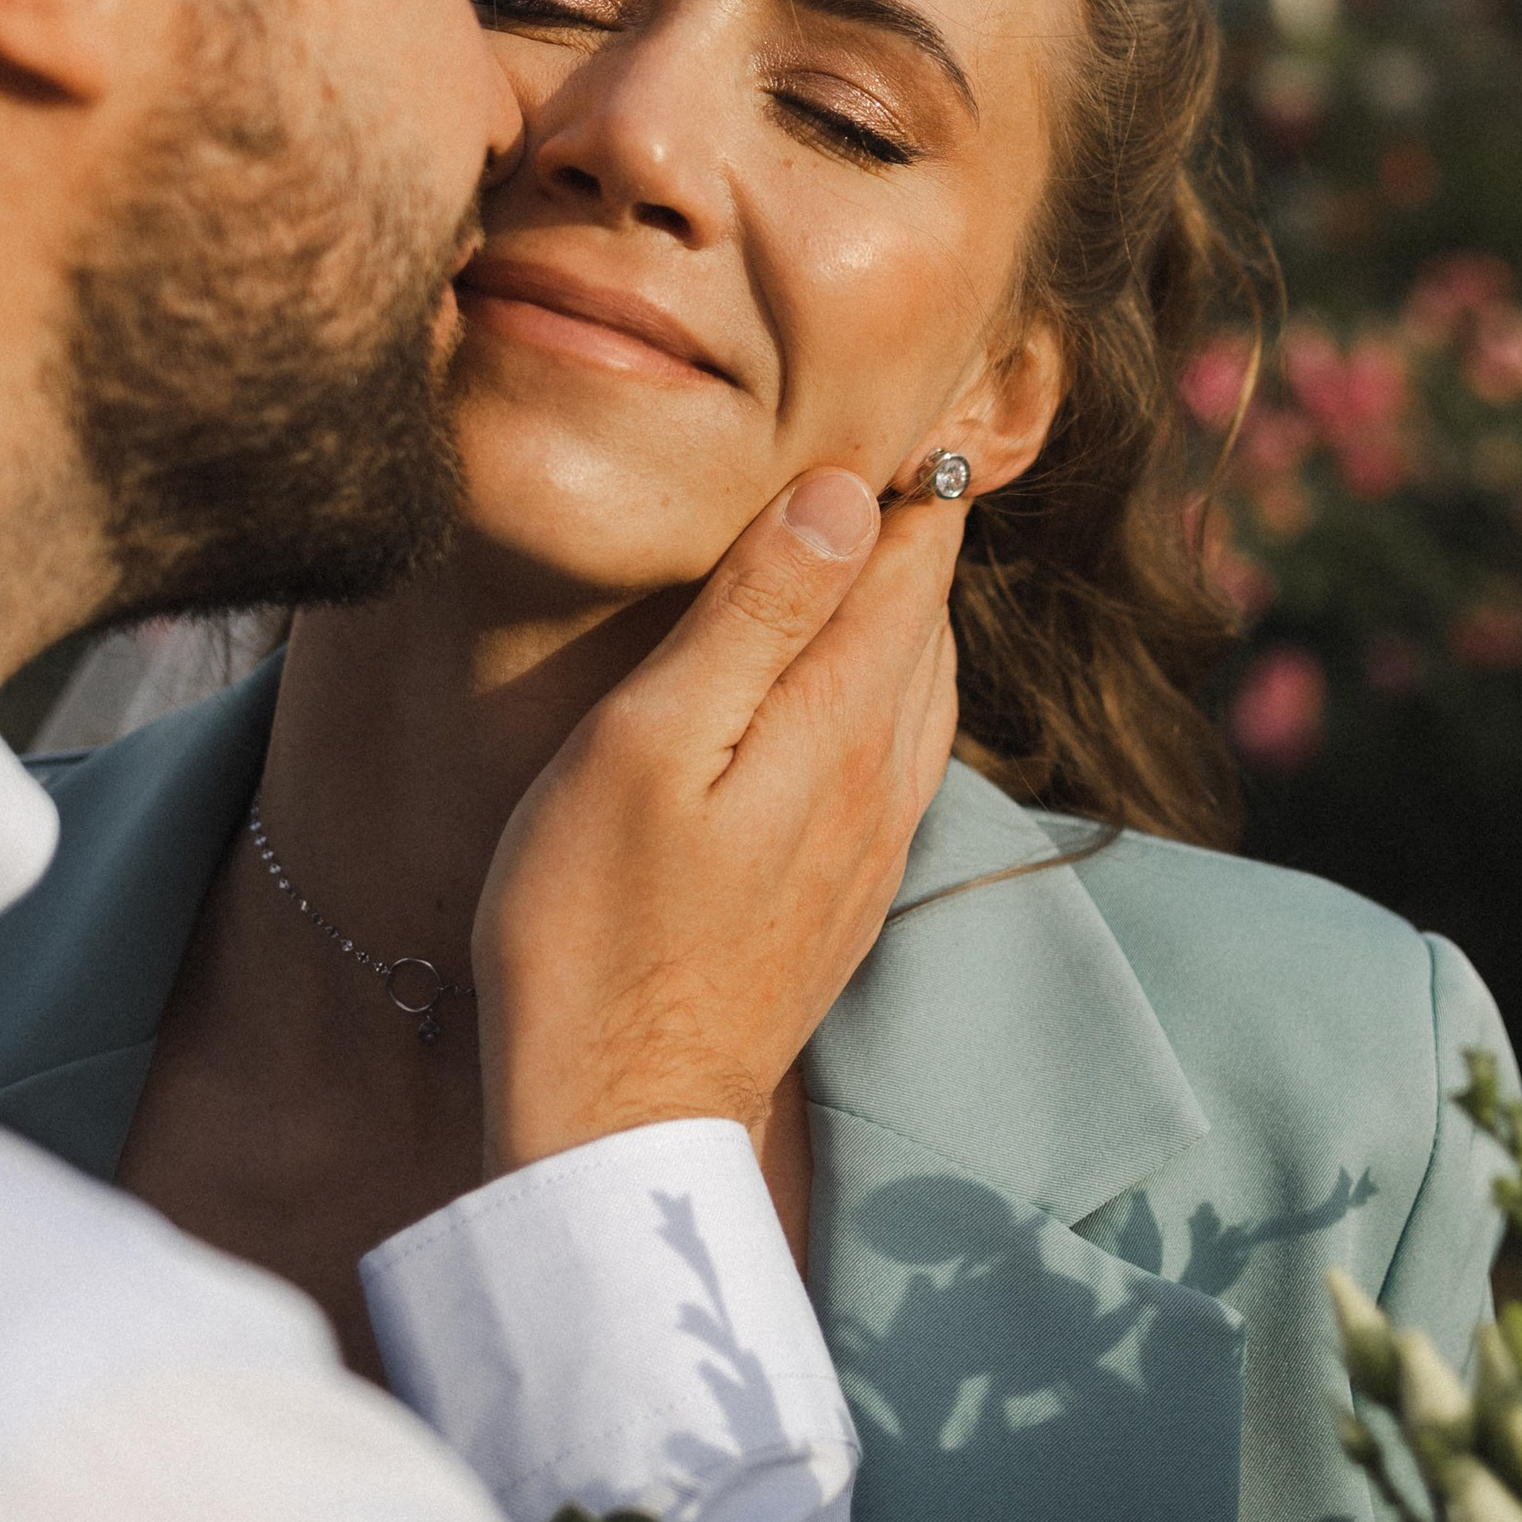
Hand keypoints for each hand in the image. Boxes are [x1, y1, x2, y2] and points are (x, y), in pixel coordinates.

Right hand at [472, 468, 962, 1173]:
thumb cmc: (594, 925)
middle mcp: (886, 776)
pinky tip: (844, 689)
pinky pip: (898, 755)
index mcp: (844, 721)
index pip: (913, 559)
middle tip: (890, 449)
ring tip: (870, 545)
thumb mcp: (650, 745)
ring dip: (905, 609)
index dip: (912, 476)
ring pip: (922, 687)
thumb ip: (753, 616)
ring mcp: (873, 843)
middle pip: (927, 616)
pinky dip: (887, 687)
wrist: (617, 1117)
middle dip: (913, 531)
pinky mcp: (846, 895)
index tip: (901, 405)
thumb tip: (848, 497)